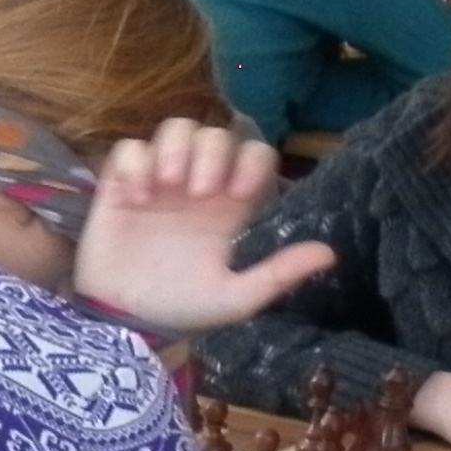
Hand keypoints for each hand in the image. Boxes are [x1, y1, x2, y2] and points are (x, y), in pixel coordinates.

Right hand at [72, 120, 333, 334]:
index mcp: (230, 206)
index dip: (251, 163)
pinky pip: (130, 149)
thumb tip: (330, 253)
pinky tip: (136, 199)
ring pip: (176, 129)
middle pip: (216, 135)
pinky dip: (136, 165)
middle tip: (199, 193)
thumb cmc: (181, 309)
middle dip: (211, 156)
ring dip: (175, 149)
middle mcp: (197, 185)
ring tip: (168, 186)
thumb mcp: (235, 299)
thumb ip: (278, 274)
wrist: (122, 321)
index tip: (238, 194)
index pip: (254, 155)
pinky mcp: (121, 185)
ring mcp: (159, 182)